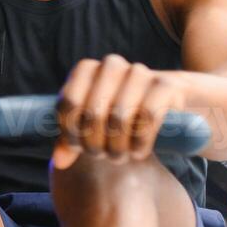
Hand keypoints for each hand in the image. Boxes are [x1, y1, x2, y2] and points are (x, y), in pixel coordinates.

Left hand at [52, 56, 186, 168]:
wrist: (168, 101)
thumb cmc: (122, 114)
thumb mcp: (93, 125)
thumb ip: (72, 139)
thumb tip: (58, 161)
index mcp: (87, 69)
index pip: (68, 102)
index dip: (70, 131)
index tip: (79, 147)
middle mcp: (111, 65)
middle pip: (93, 113)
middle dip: (95, 143)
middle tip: (103, 156)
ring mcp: (139, 71)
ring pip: (119, 117)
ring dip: (117, 147)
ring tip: (120, 156)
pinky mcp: (165, 84)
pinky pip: (147, 118)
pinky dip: (140, 142)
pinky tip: (139, 152)